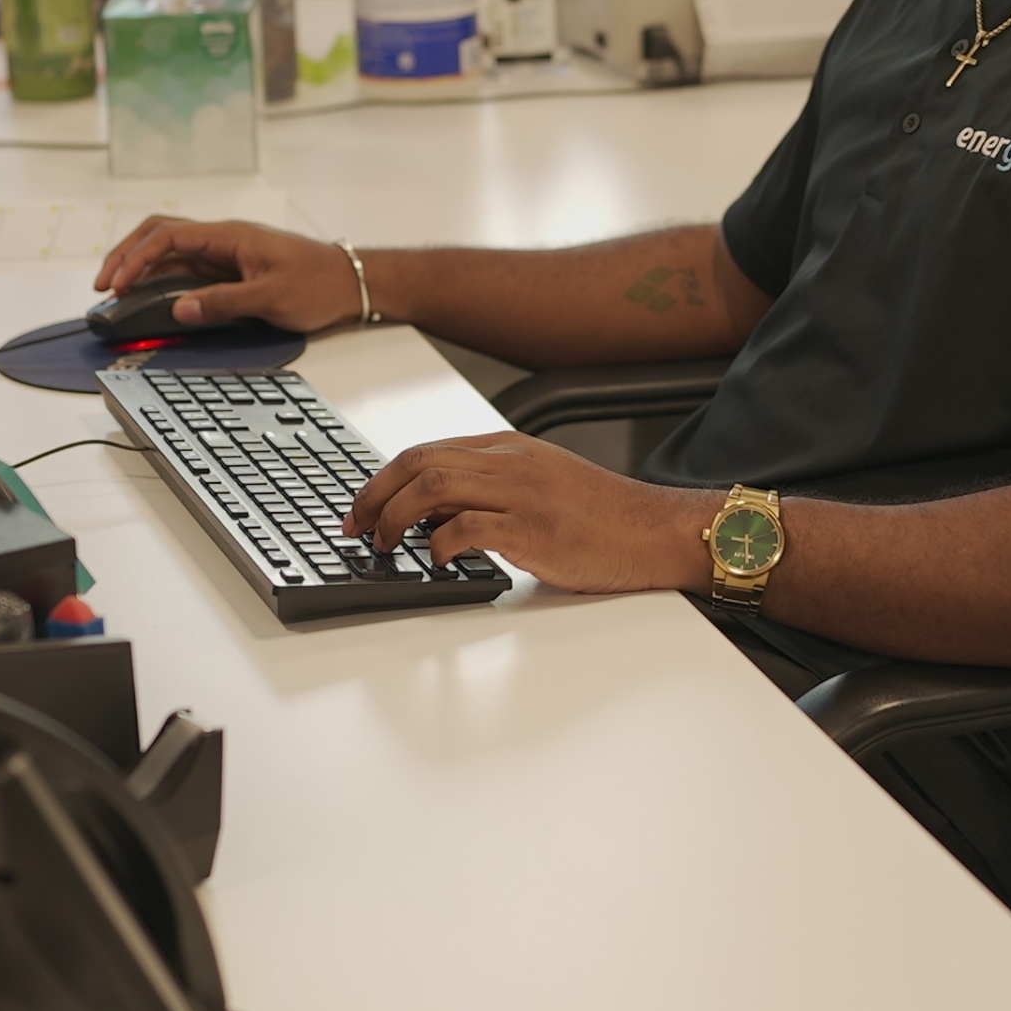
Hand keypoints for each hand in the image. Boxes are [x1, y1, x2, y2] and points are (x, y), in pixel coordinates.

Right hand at [94, 217, 360, 331]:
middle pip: (161, 235)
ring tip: (117, 291)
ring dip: (141, 266)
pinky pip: (188, 267)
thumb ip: (223, 303)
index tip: (116, 285)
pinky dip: (162, 278)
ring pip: (171, 251)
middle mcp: (224, 239)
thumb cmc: (319, 284)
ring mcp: (226, 253)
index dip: (135, 258)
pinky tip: (150, 295)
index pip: (168, 236)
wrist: (352, 282)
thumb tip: (179, 309)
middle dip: (126, 255)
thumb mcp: (271, 298)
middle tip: (103, 286)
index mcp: (230, 236)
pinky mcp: (232, 268)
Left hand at [344, 431, 715, 595]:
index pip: (426, 451)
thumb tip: (431, 515)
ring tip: (385, 544)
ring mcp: (522, 494)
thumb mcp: (541, 483)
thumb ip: (490, 489)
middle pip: (419, 464)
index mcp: (508, 449)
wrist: (654, 531)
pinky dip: (437, 545)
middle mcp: (511, 463)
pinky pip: (467, 528)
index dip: (381, 480)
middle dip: (375, 496)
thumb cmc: (600, 516)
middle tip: (356, 528)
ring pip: (434, 487)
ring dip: (396, 518)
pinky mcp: (534, 529)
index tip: (360, 508)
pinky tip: (434, 561)